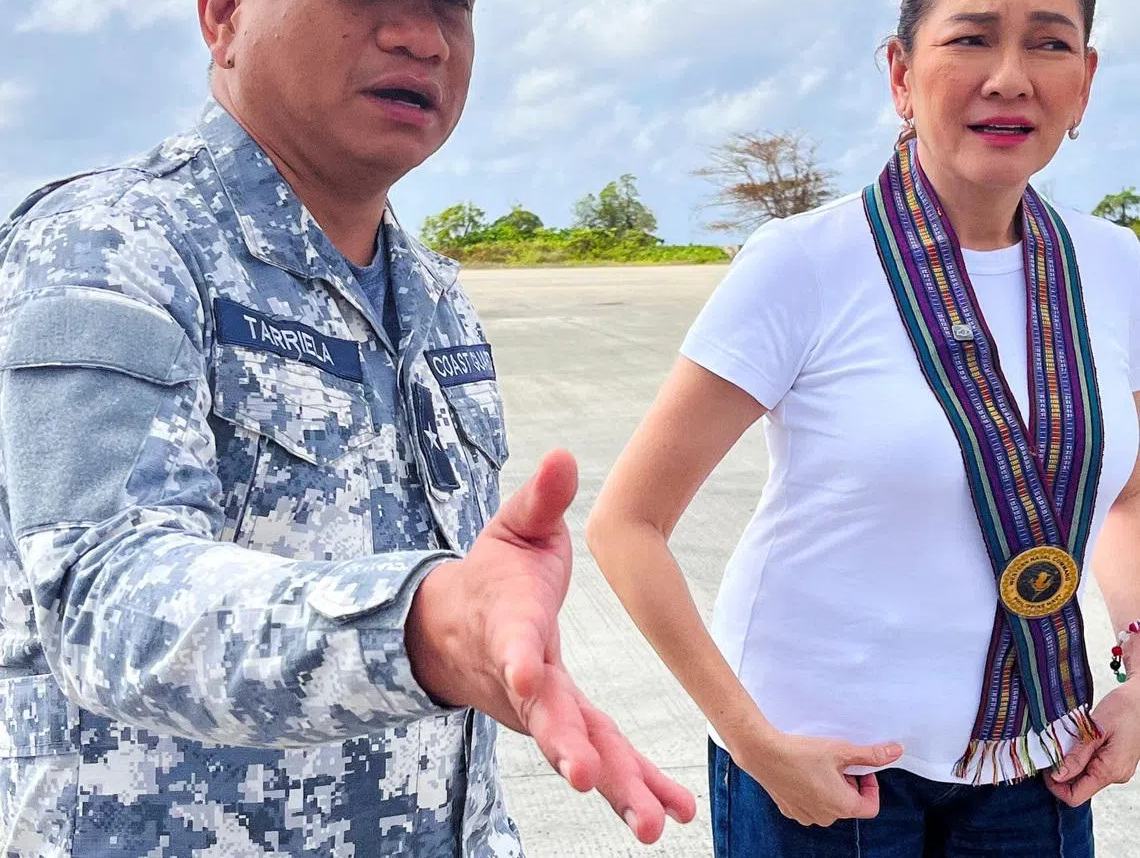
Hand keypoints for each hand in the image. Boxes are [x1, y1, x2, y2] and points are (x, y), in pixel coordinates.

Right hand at [406, 449, 696, 842]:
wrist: (456, 630)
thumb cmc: (493, 574)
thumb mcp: (513, 526)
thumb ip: (540, 498)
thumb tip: (564, 454)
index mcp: (509, 619)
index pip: (511, 640)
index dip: (517, 657)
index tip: (526, 675)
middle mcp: (522, 674)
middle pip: (543, 712)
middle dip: (566, 744)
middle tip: (588, 778)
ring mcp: (541, 708)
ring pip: (577, 746)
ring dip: (615, 784)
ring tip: (651, 823)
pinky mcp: (563, 724)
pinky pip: (601, 755)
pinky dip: (634, 784)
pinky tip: (672, 810)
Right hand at [733, 728, 903, 826]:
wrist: (763, 753)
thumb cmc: (802, 752)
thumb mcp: (840, 750)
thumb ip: (870, 754)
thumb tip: (896, 751)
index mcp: (842, 806)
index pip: (871, 806)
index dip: (871, 785)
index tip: (859, 767)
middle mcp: (826, 817)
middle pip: (849, 803)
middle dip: (848, 782)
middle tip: (837, 760)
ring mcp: (806, 816)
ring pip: (829, 804)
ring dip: (830, 786)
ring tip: (818, 764)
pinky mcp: (790, 810)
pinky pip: (810, 804)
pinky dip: (812, 790)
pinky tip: (802, 771)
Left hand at [1045, 679, 1139, 805]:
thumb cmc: (1123, 709)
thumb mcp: (1095, 730)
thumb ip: (1077, 755)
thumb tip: (1057, 775)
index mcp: (1110, 771)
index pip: (1076, 796)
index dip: (1055, 785)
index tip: (1045, 764)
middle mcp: (1114, 775)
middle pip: (1078, 787)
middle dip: (1060, 772)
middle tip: (1051, 748)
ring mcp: (1116, 769)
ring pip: (1084, 776)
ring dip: (1069, 761)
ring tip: (1065, 739)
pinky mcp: (1115, 761)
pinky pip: (1092, 765)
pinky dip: (1079, 755)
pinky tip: (1076, 738)